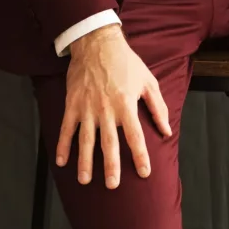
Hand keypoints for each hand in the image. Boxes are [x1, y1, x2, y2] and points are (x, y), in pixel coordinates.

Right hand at [58, 26, 173, 186]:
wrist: (97, 43)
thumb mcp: (148, 81)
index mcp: (126, 105)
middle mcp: (106, 110)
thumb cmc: (126, 62)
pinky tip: (62, 162)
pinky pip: (67, 128)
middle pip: (109, 144)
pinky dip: (63, 145)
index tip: (144, 173)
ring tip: (85, 180)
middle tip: (112, 185)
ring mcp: (87, 108)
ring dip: (85, 162)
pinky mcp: (72, 104)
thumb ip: (157, 107)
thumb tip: (166, 130)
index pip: (135, 136)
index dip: (140, 156)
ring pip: (85, 140)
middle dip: (111, 166)